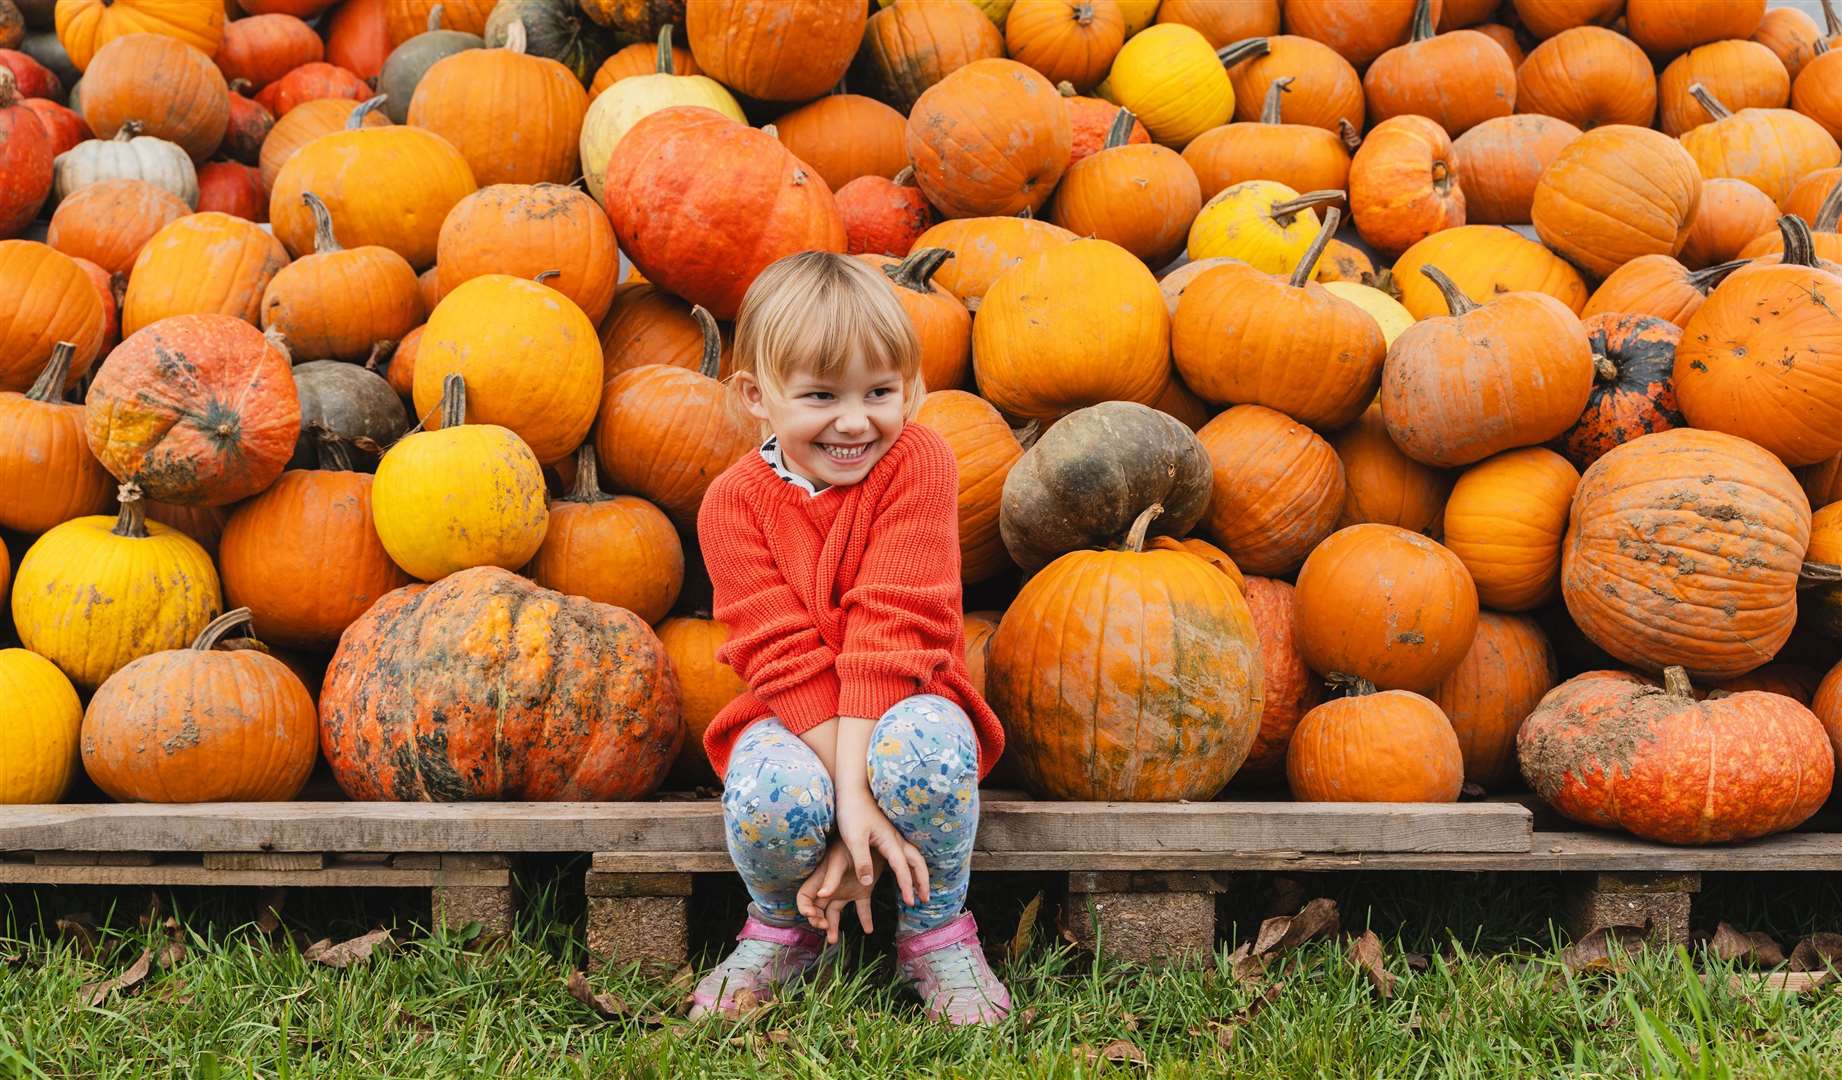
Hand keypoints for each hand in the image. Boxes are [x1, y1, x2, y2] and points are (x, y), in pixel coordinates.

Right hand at [796, 842, 875, 943]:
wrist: (873, 835)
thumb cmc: (851, 841)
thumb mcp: (840, 859)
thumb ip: (832, 877)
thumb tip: (822, 896)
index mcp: (821, 878)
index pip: (804, 897)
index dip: (805, 908)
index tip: (813, 915)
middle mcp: (831, 887)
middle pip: (817, 909)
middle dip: (817, 921)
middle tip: (825, 928)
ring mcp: (846, 891)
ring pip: (835, 913)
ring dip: (833, 927)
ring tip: (834, 940)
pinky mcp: (863, 892)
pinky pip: (862, 909)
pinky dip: (865, 920)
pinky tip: (869, 930)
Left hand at [829, 784, 928, 910]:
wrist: (853, 789)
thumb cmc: (852, 812)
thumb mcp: (853, 838)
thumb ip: (861, 860)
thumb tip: (867, 883)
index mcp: (889, 841)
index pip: (902, 867)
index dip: (907, 885)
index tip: (911, 901)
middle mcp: (895, 839)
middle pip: (916, 862)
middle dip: (922, 881)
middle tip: (926, 899)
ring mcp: (893, 835)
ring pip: (913, 856)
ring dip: (919, 873)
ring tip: (921, 889)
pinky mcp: (887, 834)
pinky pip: (905, 852)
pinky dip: (911, 865)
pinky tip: (907, 869)